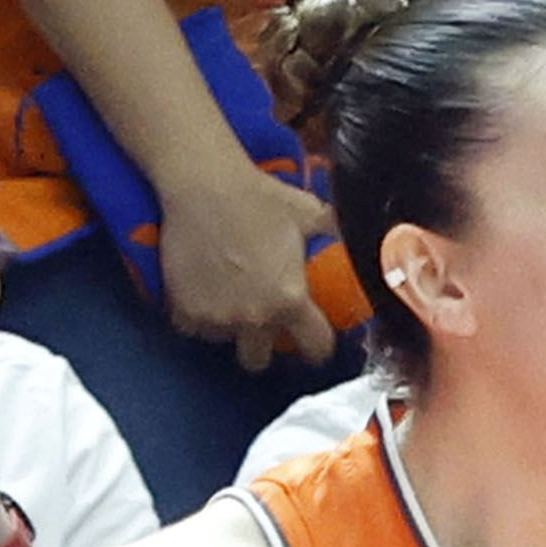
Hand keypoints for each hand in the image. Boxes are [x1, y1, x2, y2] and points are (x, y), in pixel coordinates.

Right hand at [160, 158, 344, 373]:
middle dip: (262, 345)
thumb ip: (335, 236)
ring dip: (227, 327)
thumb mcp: (311, 214)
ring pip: (224, 341)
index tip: (312, 340)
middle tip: (260, 321)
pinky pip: (192, 327)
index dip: (317, 345)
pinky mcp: (183, 310)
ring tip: (229, 297)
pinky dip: (197, 315)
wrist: (206, 186)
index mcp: (290, 300)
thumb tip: (362, 239)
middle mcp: (254, 317)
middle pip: (259, 360)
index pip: (315, 347)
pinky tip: (204, 291)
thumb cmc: (260, 197)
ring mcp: (216, 317)